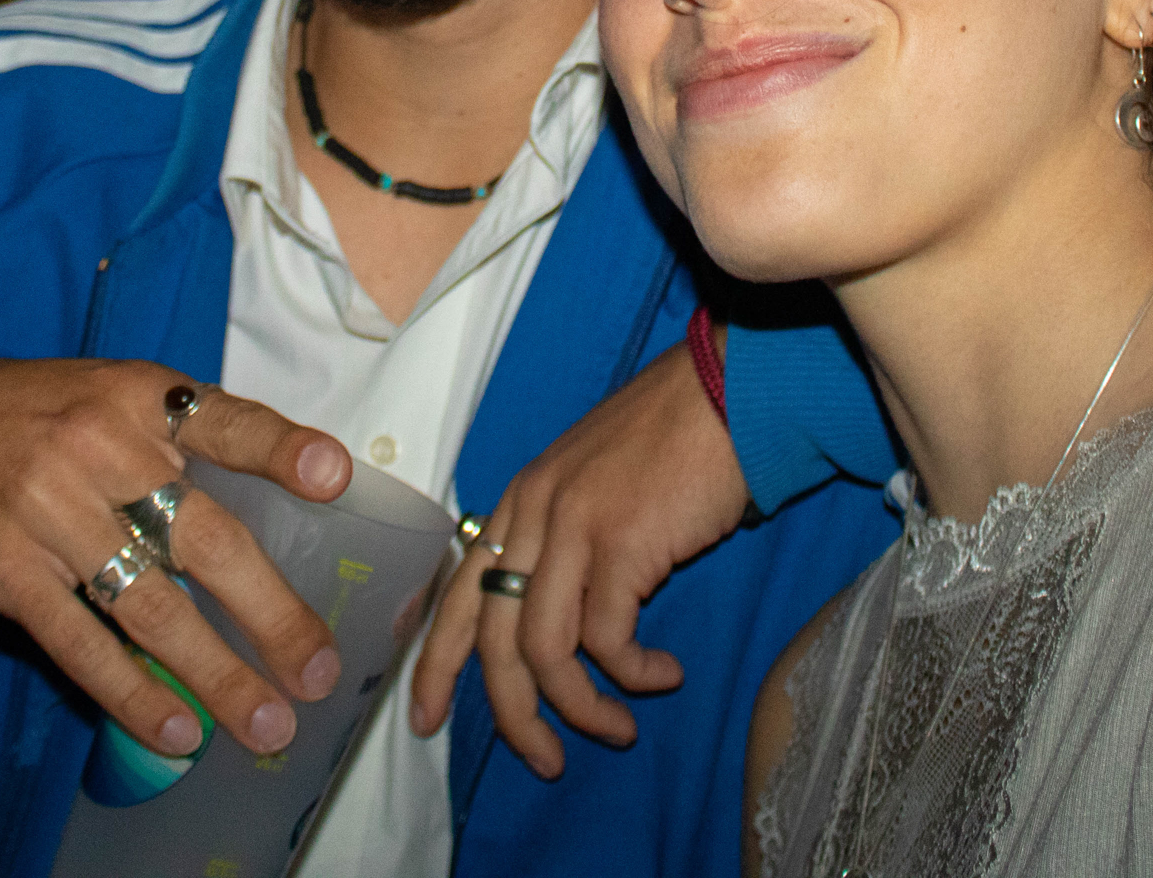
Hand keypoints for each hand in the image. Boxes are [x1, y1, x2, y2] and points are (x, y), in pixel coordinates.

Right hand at [0, 361, 350, 762]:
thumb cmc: (23, 418)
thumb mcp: (100, 394)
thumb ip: (176, 436)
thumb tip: (275, 500)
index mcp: (136, 397)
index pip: (223, 420)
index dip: (280, 448)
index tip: (334, 477)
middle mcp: (99, 448)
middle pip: (203, 538)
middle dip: (271, 613)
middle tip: (319, 669)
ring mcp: (48, 510)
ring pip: (151, 606)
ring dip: (215, 674)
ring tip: (264, 723)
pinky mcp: (4, 568)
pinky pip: (81, 642)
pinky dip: (132, 692)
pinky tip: (176, 730)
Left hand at [409, 339, 751, 776]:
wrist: (727, 391)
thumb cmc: (673, 439)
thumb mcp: (593, 483)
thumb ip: (563, 538)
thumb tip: (559, 621)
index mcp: (519, 502)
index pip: (456, 595)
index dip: (435, 665)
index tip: (425, 722)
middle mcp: (533, 514)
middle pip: (494, 641)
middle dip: (515, 715)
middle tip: (546, 760)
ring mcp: (573, 527)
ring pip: (546, 651)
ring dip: (581, 708)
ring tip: (619, 730)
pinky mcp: (622, 543)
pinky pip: (609, 640)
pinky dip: (633, 674)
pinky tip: (663, 674)